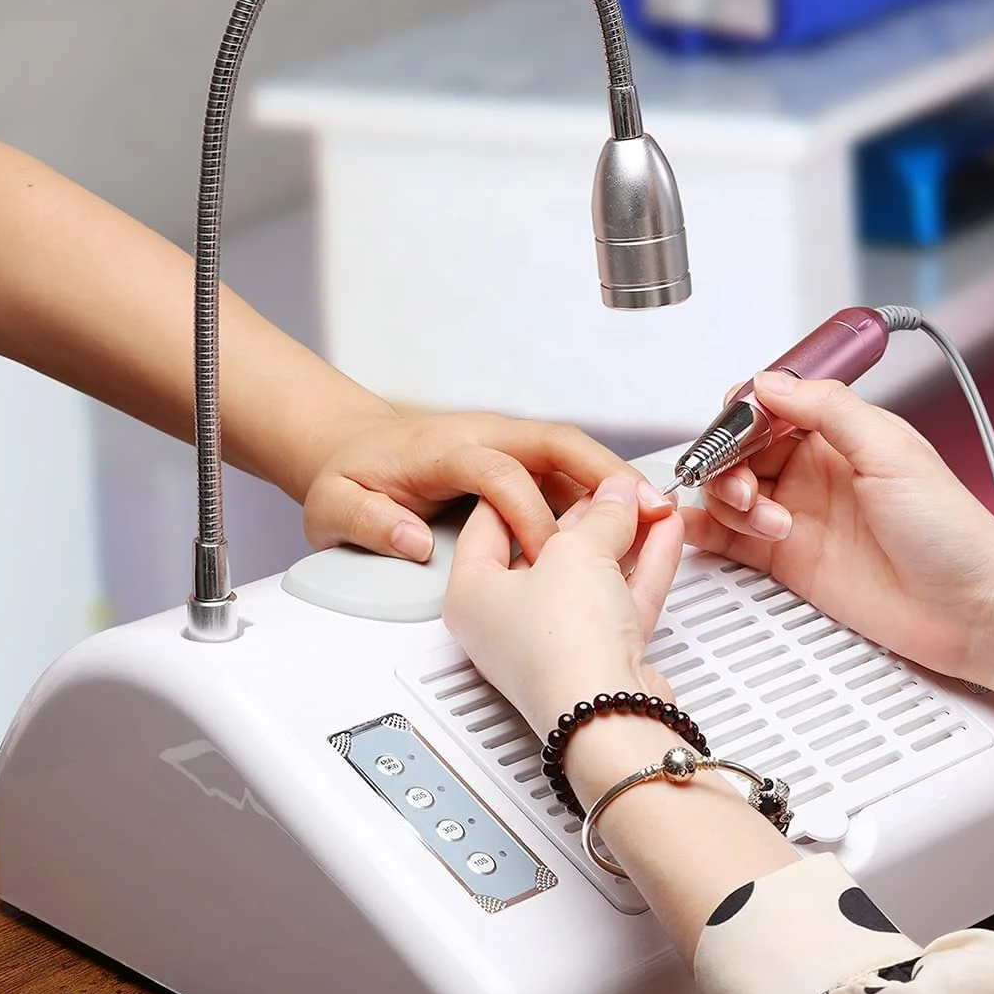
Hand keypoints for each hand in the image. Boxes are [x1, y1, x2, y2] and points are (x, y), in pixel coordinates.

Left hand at [301, 412, 672, 564]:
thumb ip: (371, 523)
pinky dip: (603, 494)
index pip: (499, 472)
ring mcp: (505, 447)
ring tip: (657, 512)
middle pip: (557, 443)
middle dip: (605, 471)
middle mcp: (482, 438)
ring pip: (571, 456)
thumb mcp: (336, 505)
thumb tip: (412, 540)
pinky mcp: (519, 464)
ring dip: (614, 481)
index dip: (530, 513)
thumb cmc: (350, 476)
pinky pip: (568, 474)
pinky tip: (631, 520)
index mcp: (443, 449)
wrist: (350, 446)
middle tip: (645, 503)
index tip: (550, 554)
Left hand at [443, 473, 684, 736]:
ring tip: (649, 501)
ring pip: (591, 573)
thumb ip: (603, 515)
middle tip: (616, 484)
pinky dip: (642, 564)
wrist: (606, 716)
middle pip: (547, 547)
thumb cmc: (564, 647)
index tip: (556, 462)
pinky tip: (664, 534)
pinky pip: (619, 598)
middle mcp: (506, 621)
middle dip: (589, 511)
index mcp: (472, 593)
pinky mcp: (597, 657)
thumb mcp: (577, 551)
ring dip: (624, 535)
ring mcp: (554, 641)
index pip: (491, 519)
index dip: (528, 483)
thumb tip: (616, 496)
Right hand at [683, 372, 993, 681]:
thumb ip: (828, 409)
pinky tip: (704, 531)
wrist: (973, 611)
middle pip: (741, 448)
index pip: (770, 406)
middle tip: (745, 485)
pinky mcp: (788, 561)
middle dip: (728, 460)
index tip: (737, 430)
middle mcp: (816, 470)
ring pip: (730, 491)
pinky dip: (708, 531)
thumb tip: (771, 381)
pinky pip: (730, 538)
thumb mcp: (891, 451)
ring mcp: (800, 515)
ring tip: (769, 522)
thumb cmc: (953, 533)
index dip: (744, 415)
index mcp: (841, 433)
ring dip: (730, 500)